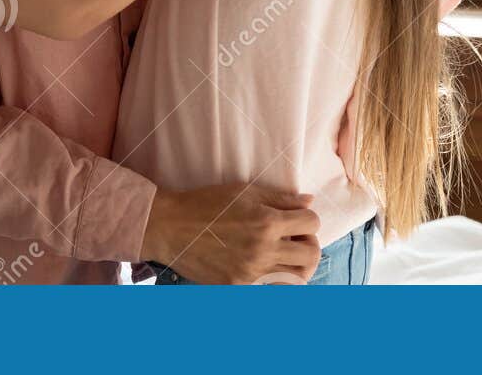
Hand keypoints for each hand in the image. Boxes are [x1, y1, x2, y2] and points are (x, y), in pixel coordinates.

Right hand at [140, 183, 320, 283]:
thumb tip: (308, 201)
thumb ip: (280, 197)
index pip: (311, 223)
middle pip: (311, 254)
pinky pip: (272, 290)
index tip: (297, 219)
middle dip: (309, 243)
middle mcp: (263, 250)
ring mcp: (251, 273)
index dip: (308, 218)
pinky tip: (269, 270)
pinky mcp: (238, 287)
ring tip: (288, 257)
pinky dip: (278, 282)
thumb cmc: (206, 203)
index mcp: (267, 222)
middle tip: (296, 239)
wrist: (170, 227)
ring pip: (298, 279)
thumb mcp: (244, 191)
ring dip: (300, 266)